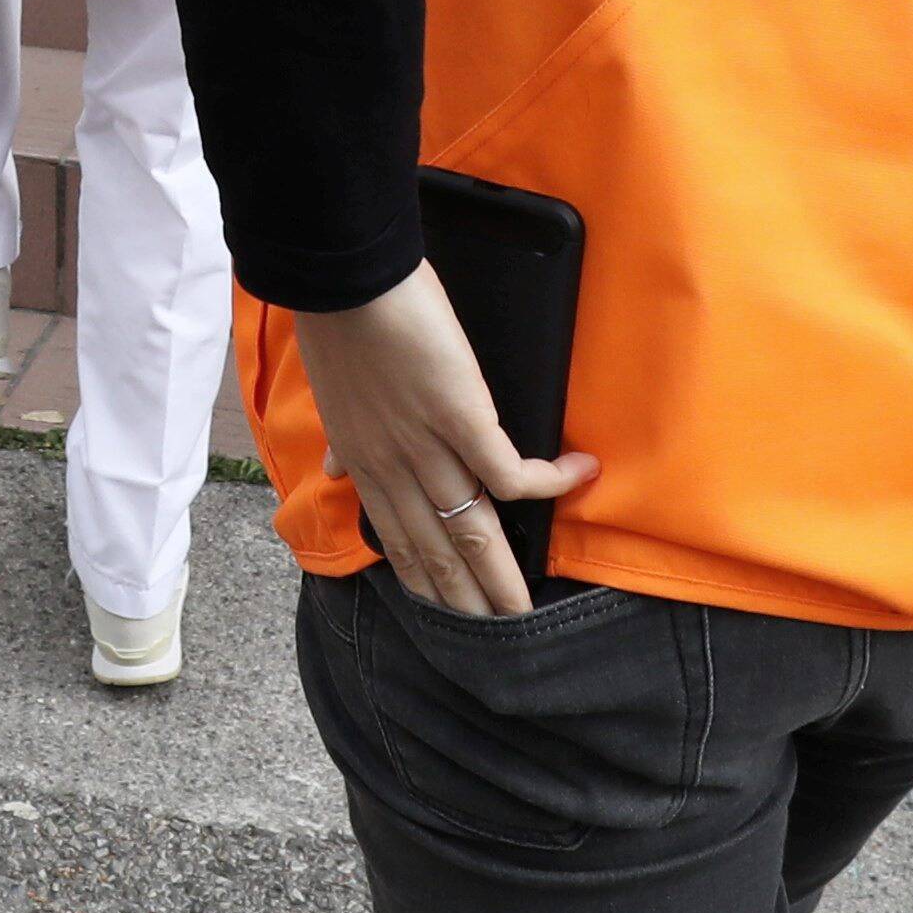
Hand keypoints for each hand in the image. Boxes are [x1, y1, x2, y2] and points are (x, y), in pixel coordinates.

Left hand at [288, 269, 592, 618]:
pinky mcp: (461, 414)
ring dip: (503, 574)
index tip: (447, 611)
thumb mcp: (333, 400)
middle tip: (496, 636)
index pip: (401, 541)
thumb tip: (337, 473)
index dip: (427, 581)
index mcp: (365, 465)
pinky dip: (547, 480)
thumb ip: (343, 444)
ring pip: (474, 528)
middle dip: (468, 600)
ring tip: (528, 609)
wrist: (343, 277)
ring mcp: (428, 446)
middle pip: (439, 551)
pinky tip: (579, 478)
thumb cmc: (338, 326)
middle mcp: (394, 468)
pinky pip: (510, 468)